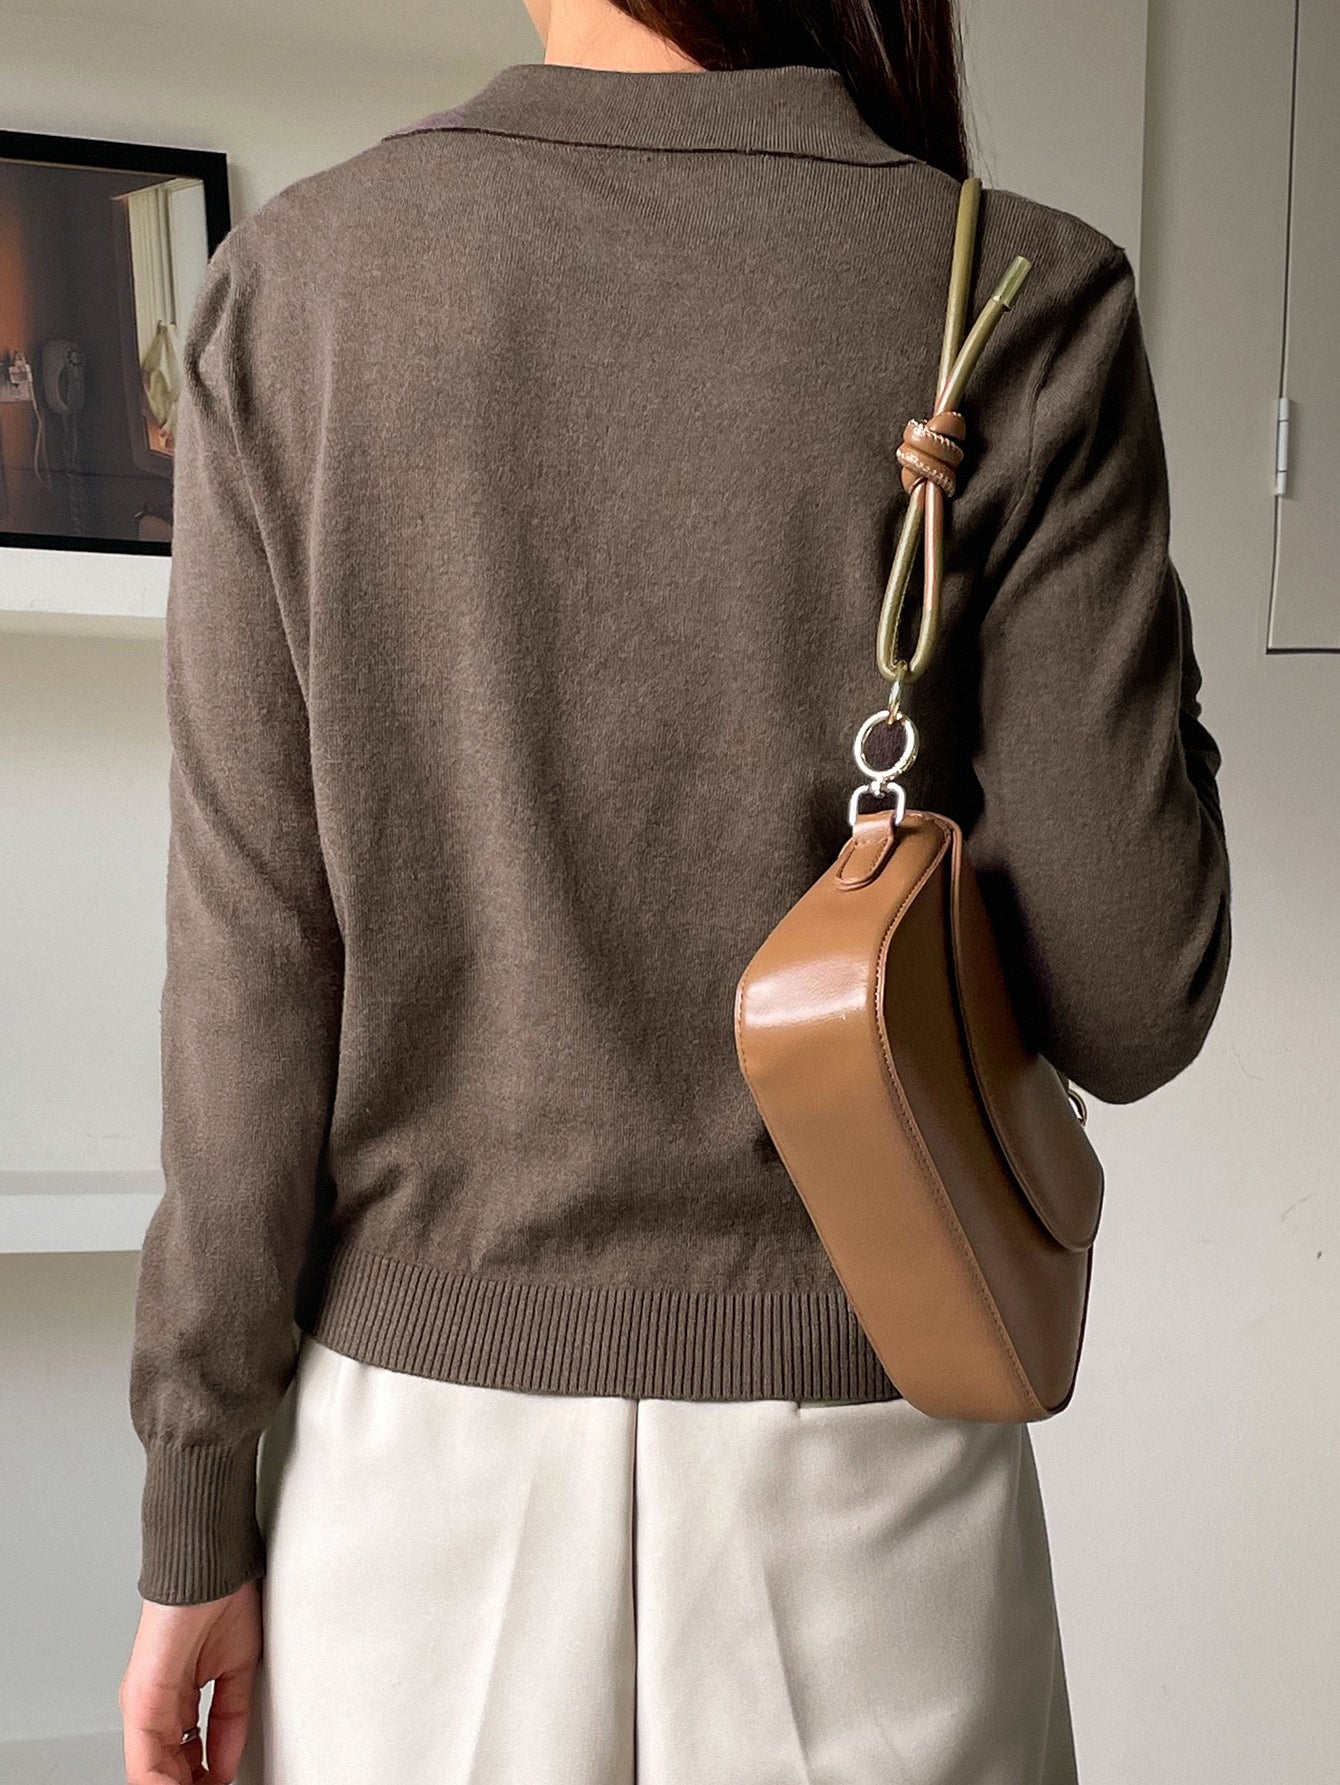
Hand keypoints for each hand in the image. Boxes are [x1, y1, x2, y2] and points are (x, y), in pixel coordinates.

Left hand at [120, 1581, 261, 1783]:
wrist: (210, 1563)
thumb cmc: (222, 1599)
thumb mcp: (237, 1670)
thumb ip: (229, 1720)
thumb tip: (225, 1764)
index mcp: (173, 1700)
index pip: (181, 1759)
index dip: (201, 1779)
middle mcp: (151, 1707)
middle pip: (164, 1771)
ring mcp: (141, 1706)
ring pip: (150, 1774)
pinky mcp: (140, 1702)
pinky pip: (144, 1763)